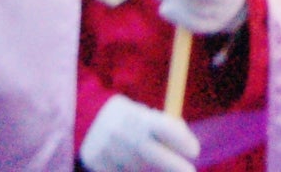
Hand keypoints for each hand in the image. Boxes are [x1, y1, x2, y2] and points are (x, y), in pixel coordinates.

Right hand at [79, 95, 198, 171]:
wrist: (86, 116)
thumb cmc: (128, 117)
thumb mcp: (145, 113)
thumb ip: (165, 127)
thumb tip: (188, 146)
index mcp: (137, 115)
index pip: (164, 128)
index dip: (182, 140)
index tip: (195, 151)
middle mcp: (122, 132)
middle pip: (154, 154)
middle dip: (174, 166)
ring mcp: (108, 149)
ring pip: (139, 169)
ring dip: (152, 171)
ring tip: (156, 165)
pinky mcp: (97, 163)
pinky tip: (136, 168)